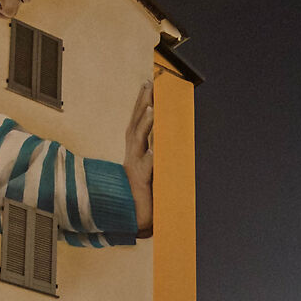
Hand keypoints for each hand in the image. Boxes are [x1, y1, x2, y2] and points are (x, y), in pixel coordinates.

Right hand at [123, 81, 152, 236]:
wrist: (136, 218)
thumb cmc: (144, 192)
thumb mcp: (151, 166)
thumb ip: (156, 151)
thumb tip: (168, 135)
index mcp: (134, 149)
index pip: (136, 121)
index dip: (141, 102)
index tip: (147, 83)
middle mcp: (132, 155)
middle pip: (136, 124)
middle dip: (142, 104)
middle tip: (148, 85)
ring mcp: (135, 167)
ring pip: (139, 142)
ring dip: (145, 125)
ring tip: (151, 109)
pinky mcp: (140, 182)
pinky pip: (146, 169)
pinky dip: (150, 159)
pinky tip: (154, 151)